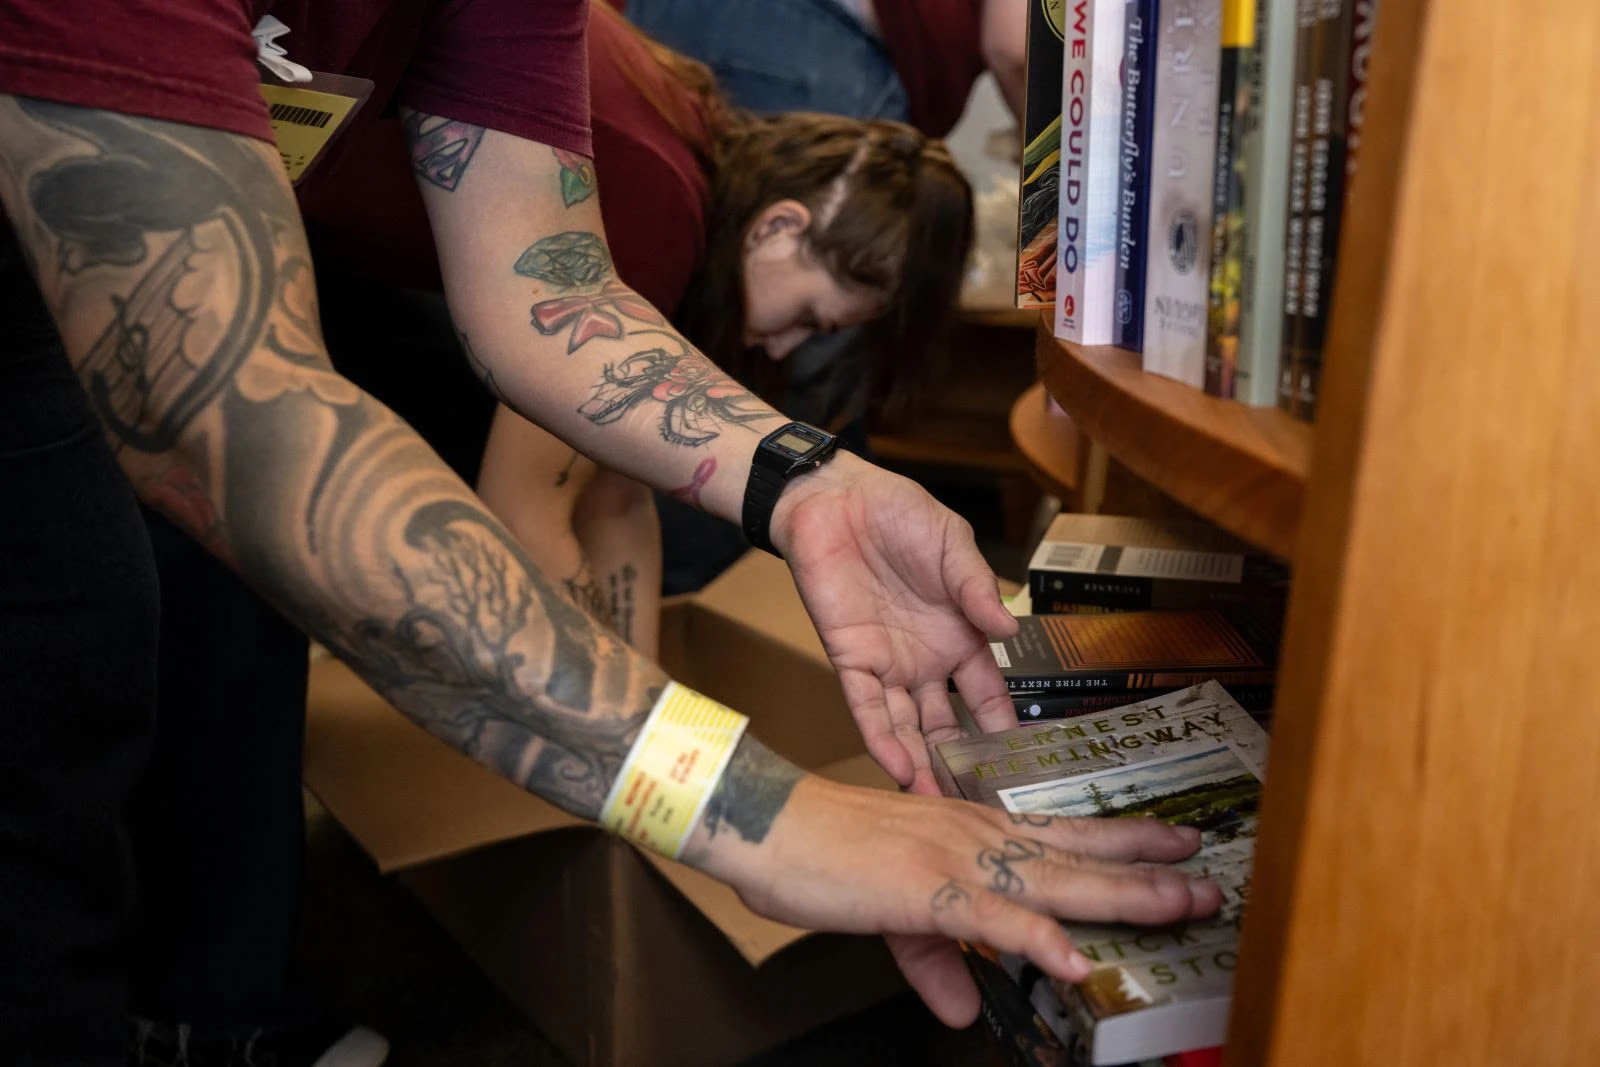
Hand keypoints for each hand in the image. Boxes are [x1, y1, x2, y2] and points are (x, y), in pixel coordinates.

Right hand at [706, 776, 1221, 1027]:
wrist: (770, 825)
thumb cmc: (825, 854)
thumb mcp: (892, 912)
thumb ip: (935, 960)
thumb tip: (967, 1006)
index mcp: (971, 837)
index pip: (1063, 838)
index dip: (1123, 844)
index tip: (1176, 844)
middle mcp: (977, 839)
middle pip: (1078, 856)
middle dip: (1148, 872)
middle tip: (1208, 879)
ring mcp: (957, 858)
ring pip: (1055, 878)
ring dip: (1121, 894)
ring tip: (1179, 903)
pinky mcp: (925, 888)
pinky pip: (991, 916)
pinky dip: (1034, 936)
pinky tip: (1072, 957)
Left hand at [773, 453, 1020, 794]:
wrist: (835, 499)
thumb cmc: (899, 514)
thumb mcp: (953, 545)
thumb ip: (977, 588)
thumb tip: (1009, 628)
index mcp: (960, 636)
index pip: (987, 697)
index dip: (1002, 731)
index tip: (1022, 771)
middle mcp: (926, 661)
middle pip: (947, 726)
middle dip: (962, 766)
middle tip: (980, 810)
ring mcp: (887, 665)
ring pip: (907, 728)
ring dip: (922, 765)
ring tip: (940, 807)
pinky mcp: (849, 659)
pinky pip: (866, 707)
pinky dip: (882, 737)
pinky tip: (900, 768)